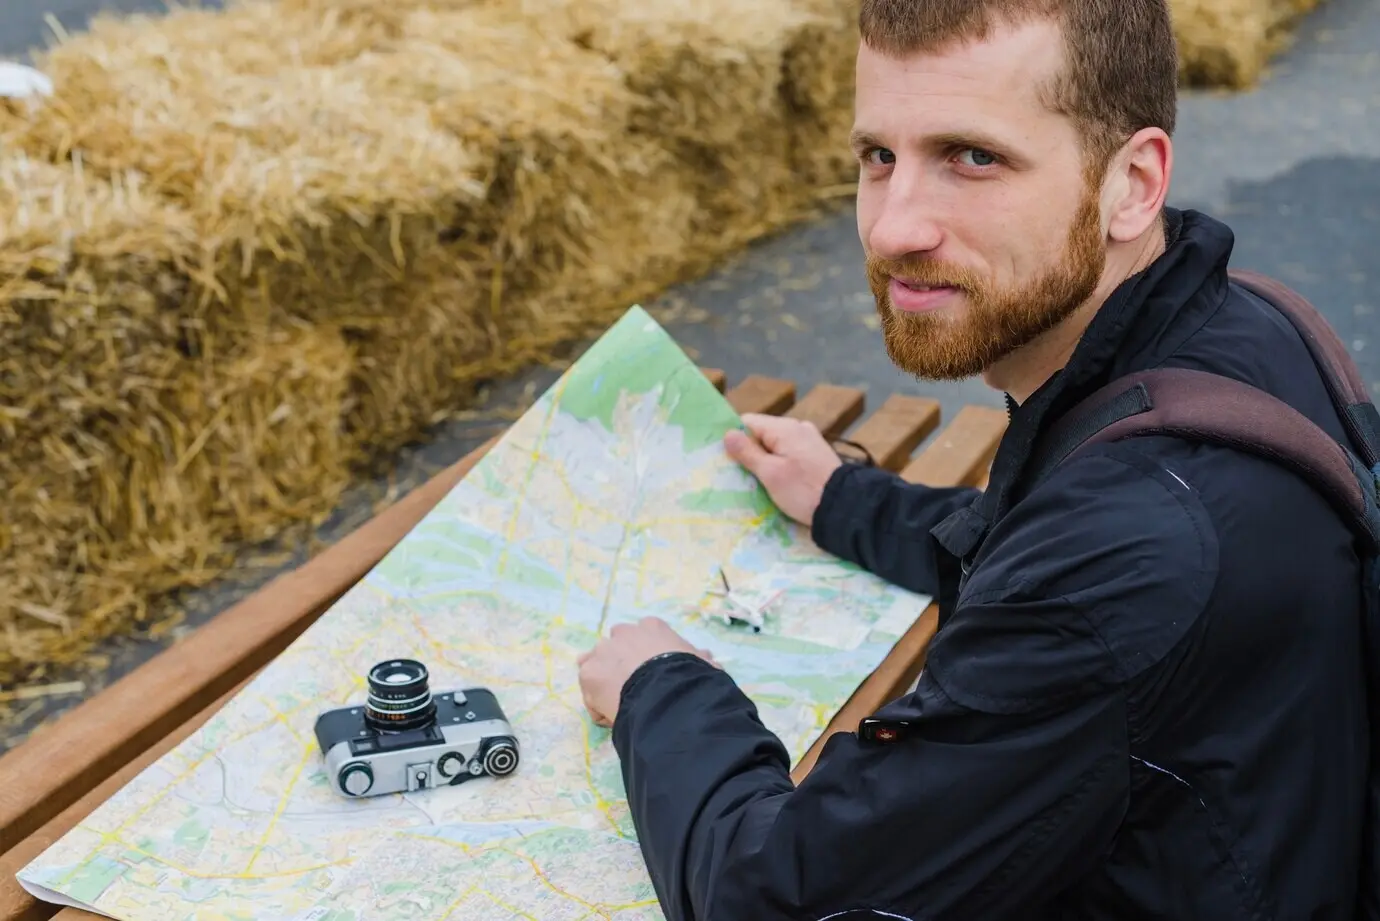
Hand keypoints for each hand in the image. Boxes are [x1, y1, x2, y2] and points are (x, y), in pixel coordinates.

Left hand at [577, 617, 718, 727]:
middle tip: (632, 687)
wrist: (667, 694)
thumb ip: (699, 658)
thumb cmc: (688, 676)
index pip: (643, 636)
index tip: (652, 673)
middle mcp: (623, 633)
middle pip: (615, 647)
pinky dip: (599, 706)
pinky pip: (592, 693)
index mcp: (652, 627)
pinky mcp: (588, 673)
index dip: (646, 656)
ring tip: (620, 704)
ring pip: (597, 665)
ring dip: (605, 682)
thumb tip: (706, 657)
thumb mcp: (702, 663)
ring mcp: (602, 651)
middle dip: (620, 663)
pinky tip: (616, 718)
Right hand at [723, 413, 842, 524]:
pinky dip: (781, 464)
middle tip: (739, 475)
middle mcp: (798, 428)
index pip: (748, 422)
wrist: (845, 506)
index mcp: (784, 428)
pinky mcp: (817, 454)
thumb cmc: (803, 490)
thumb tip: (728, 433)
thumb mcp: (770, 474)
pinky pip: (790, 453)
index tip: (725, 459)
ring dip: (765, 460)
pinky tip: (778, 481)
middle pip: (762, 434)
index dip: (734, 438)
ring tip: (758, 481)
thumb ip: (748, 452)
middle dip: (750, 451)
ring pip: (776, 445)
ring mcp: (810, 440)